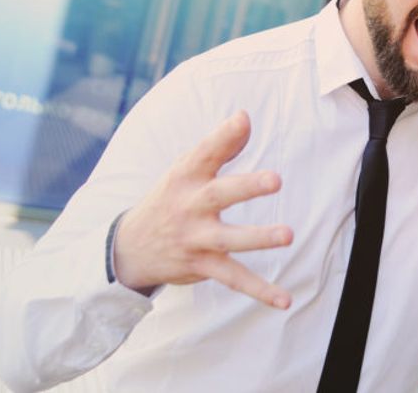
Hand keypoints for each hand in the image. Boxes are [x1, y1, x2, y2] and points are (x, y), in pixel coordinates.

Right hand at [114, 111, 293, 308]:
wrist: (130, 247)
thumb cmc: (171, 197)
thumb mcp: (187, 168)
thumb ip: (220, 145)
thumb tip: (244, 117)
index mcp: (186, 176)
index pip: (205, 153)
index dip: (223, 136)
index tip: (242, 119)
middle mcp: (190, 206)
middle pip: (219, 194)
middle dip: (247, 187)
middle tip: (276, 180)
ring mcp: (195, 238)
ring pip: (229, 240)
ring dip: (258, 238)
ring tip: (288, 235)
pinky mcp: (202, 265)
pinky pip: (234, 279)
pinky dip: (260, 291)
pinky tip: (285, 301)